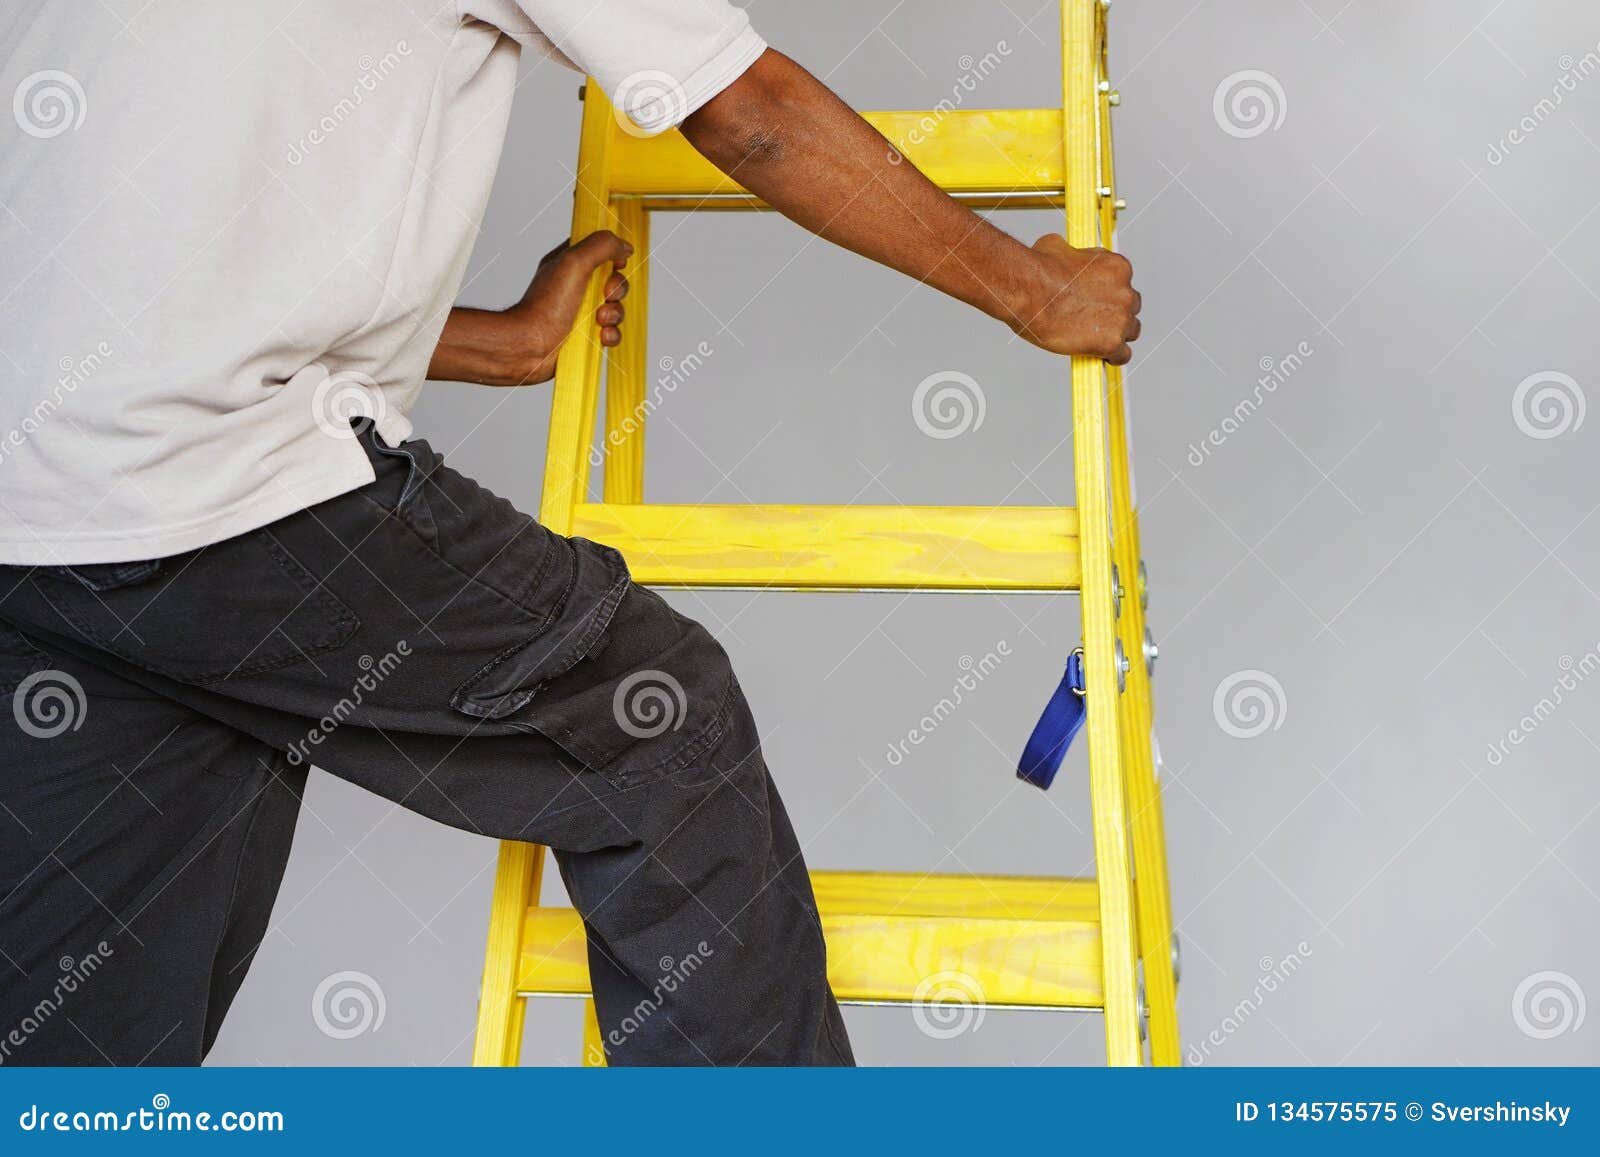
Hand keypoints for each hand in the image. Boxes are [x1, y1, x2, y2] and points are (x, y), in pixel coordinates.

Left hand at [426, 230, 631, 387]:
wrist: (532, 347)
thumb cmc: (546, 307)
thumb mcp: (574, 262)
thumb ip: (602, 246)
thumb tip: (624, 247)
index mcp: (569, 264)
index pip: (599, 251)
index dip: (613, 256)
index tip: (616, 264)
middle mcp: (576, 287)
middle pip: (614, 281)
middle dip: (616, 290)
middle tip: (605, 296)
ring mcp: (582, 312)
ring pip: (616, 308)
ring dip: (614, 314)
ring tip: (599, 320)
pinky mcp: (586, 335)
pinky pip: (612, 332)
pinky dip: (611, 334)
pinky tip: (601, 336)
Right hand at [1010, 235, 1141, 364]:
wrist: (1028, 292)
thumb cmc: (1039, 271)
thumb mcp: (1058, 247)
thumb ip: (1073, 254)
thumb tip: (1065, 254)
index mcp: (1117, 267)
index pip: (1124, 284)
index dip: (1108, 295)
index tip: (1097, 302)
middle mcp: (1125, 292)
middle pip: (1131, 308)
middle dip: (1115, 314)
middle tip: (1095, 321)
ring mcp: (1120, 318)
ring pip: (1130, 332)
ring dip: (1116, 335)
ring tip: (1096, 340)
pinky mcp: (1111, 342)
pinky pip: (1122, 355)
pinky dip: (1112, 357)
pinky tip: (1101, 357)